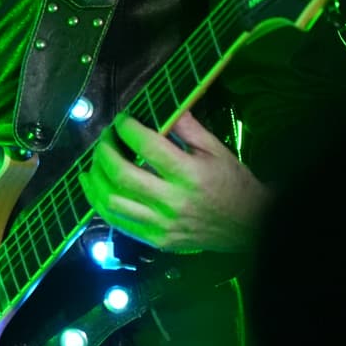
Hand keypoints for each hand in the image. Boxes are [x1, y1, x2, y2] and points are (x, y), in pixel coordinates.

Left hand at [77, 109, 271, 253]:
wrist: (251, 226)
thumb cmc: (233, 184)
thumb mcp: (217, 150)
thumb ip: (188, 128)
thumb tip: (164, 105)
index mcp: (191, 175)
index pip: (148, 146)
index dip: (127, 129)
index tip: (121, 119)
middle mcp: (173, 202)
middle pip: (122, 174)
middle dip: (104, 151)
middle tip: (104, 137)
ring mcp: (162, 224)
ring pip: (111, 201)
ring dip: (95, 177)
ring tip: (95, 161)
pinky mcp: (156, 240)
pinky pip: (117, 222)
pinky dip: (99, 201)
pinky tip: (94, 185)